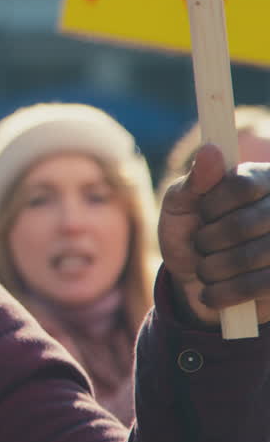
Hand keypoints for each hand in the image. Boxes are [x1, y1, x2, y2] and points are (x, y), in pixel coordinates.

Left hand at [159, 144, 269, 326]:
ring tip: (204, 269)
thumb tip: (210, 149)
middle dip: (209, 240)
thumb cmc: (189, 232)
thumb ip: (195, 182)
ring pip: (253, 256)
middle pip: (246, 222)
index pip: (242, 184)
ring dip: (214, 268)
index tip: (202, 214)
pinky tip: (211, 292)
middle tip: (200, 246)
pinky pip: (260, 286)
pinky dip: (226, 292)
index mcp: (262, 180)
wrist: (196, 282)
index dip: (213, 204)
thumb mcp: (181, 205)